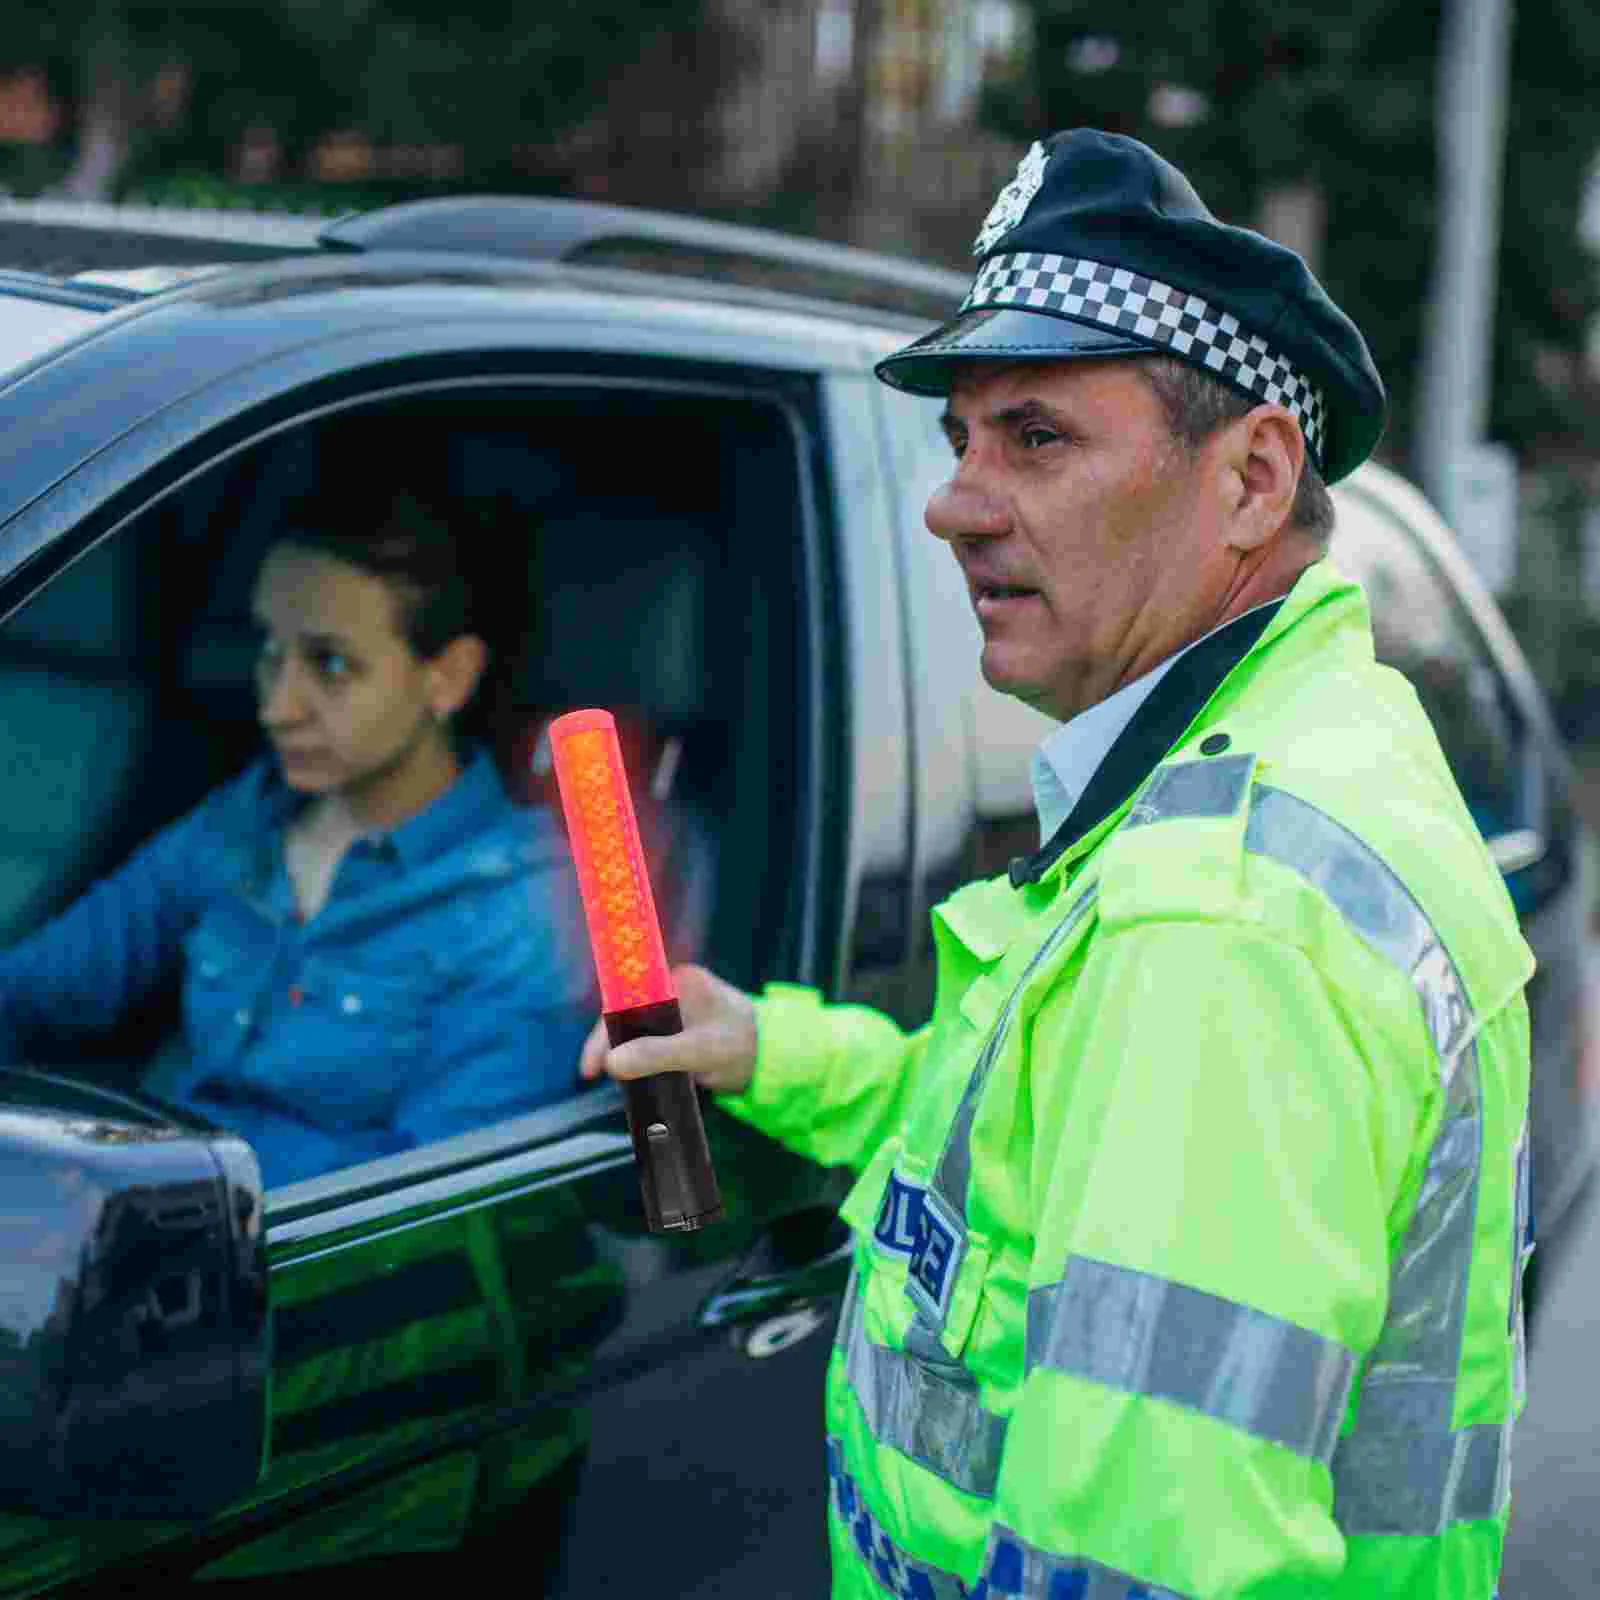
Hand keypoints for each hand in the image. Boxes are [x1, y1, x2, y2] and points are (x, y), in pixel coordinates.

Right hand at [578, 963, 757, 1095]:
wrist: (770, 1057)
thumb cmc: (741, 1044)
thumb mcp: (699, 1051)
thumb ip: (658, 1054)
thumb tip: (613, 1062)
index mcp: (678, 979)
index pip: (628, 992)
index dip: (605, 1021)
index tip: (593, 1055)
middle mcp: (672, 986)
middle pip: (625, 1010)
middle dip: (606, 1041)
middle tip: (593, 1071)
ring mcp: (673, 1006)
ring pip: (632, 1026)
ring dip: (618, 1049)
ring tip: (605, 1073)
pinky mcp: (675, 1025)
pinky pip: (645, 1036)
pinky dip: (633, 1053)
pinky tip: (626, 1071)